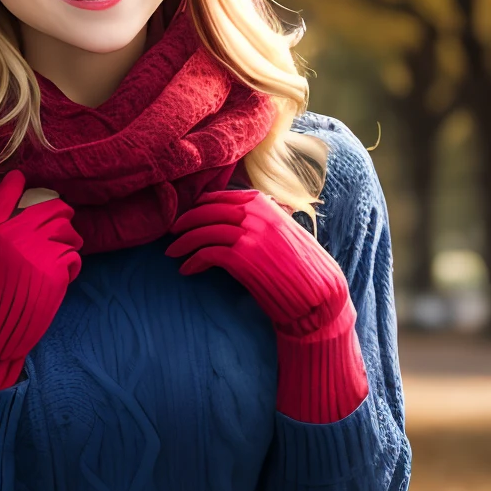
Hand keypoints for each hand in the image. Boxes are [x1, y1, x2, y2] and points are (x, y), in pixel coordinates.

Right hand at [0, 170, 82, 391]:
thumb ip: (0, 217)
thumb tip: (19, 180)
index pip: (11, 191)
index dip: (22, 184)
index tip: (26, 183)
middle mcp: (12, 233)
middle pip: (55, 208)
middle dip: (63, 220)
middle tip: (58, 236)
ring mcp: (34, 249)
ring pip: (68, 232)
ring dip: (69, 245)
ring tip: (55, 261)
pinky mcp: (53, 268)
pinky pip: (74, 256)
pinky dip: (71, 267)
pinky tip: (57, 279)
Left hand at [165, 189, 349, 337]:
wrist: (319, 293)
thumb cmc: (302, 267)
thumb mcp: (284, 232)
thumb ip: (262, 220)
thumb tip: (236, 221)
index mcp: (264, 203)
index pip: (221, 197)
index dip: (199, 207)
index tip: (188, 216)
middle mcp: (255, 214)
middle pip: (206, 211)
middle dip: (185, 222)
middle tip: (171, 233)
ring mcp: (249, 233)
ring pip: (202, 232)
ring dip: (183, 243)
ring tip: (173, 253)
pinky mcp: (242, 257)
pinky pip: (206, 254)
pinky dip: (192, 261)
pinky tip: (187, 270)